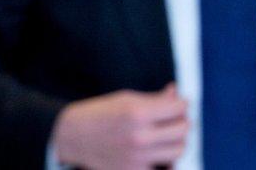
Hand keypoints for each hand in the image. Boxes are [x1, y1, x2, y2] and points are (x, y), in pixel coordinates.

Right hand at [51, 83, 188, 169]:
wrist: (72, 136)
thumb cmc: (100, 113)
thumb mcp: (126, 99)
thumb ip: (154, 99)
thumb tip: (176, 93)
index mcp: (137, 113)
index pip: (178, 108)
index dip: (182, 103)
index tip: (179, 103)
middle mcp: (139, 136)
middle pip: (183, 130)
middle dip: (182, 121)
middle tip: (175, 118)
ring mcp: (138, 157)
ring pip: (178, 150)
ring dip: (177, 140)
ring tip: (167, 134)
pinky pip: (164, 166)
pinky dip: (165, 158)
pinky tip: (157, 149)